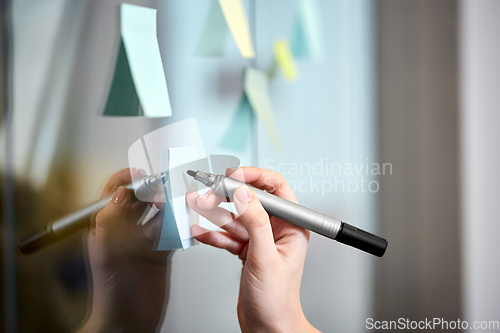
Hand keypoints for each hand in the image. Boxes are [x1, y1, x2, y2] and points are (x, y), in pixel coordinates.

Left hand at [78, 169, 172, 332]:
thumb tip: (120, 192)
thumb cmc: (110, 293)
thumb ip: (112, 219)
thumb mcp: (106, 252)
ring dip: (170, 206)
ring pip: (160, 212)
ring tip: (179, 202)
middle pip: (142, 199)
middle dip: (155, 189)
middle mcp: (125, 230)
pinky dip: (179, 224)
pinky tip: (183, 222)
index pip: (114, 192)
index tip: (143, 174)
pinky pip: (172, 230)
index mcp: (106, 225)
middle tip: (168, 187)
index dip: (127, 179)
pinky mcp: (160, 251)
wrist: (128, 321)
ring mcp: (144, 240)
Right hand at [187, 167, 319, 332]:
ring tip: (197, 204)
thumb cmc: (277, 301)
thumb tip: (245, 193)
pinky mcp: (247, 250)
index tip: (232, 176)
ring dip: (215, 212)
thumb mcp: (265, 258)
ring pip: (236, 216)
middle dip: (227, 195)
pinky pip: (228, 235)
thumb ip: (255, 222)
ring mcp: (260, 240)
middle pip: (251, 200)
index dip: (253, 177)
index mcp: (291, 226)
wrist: (268, 328)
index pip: (275, 188)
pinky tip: (200, 231)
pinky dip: (213, 233)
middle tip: (208, 193)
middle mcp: (276, 230)